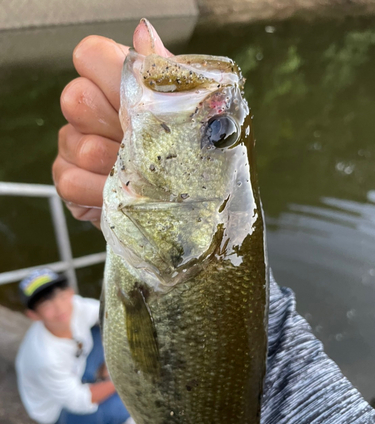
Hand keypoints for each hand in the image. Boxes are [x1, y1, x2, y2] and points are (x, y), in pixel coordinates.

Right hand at [52, 19, 171, 226]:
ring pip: (75, 144)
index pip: (90, 55)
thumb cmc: (188, 154)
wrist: (187, 203)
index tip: (135, 102)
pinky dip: (98, 192)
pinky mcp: (70, 181)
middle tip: (142, 146)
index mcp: (119, 85)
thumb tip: (143, 32)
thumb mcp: (187, 112)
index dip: (109, 75)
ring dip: (112, 166)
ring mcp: (75, 145)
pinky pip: (69, 181)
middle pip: (75, 98)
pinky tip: (119, 194)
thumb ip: (162, 71)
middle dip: (112, 127)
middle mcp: (91, 111)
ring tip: (140, 178)